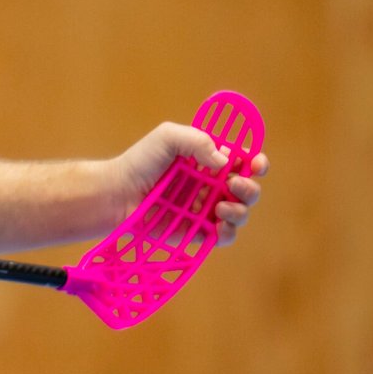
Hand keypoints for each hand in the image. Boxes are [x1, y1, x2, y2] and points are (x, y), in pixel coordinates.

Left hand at [115, 122, 267, 246]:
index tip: (256, 164)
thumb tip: (225, 162)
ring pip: (239, 213)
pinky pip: (223, 236)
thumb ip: (197, 141)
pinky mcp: (195, 231)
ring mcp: (204, 209)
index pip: (242, 162)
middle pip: (247, 189)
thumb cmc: (139, 162)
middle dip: (249, 188)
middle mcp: (210, 185)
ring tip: (220, 206)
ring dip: (240, 210)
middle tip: (233, 186)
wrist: (116, 193)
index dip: (255, 163)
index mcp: (208, 162)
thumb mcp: (167, 137)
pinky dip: (228, 232)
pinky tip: (219, 225)